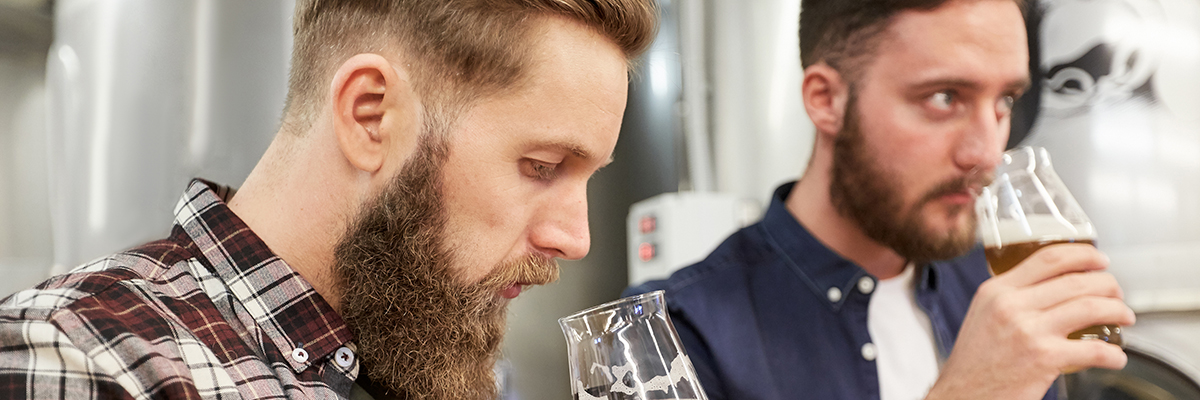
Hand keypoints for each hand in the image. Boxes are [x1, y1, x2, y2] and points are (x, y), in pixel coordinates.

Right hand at [925, 244, 1135, 399]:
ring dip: (1118, 311)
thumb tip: (1053, 284)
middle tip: (1116, 293)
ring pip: (1090, 307)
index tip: (1099, 260)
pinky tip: (1115, 357)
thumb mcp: (984, 313)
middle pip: (1076, 280)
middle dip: (1108, 284)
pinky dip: (1114, 355)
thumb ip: (1011, 296)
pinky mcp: (1043, 359)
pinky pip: (1093, 351)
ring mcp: (1028, 331)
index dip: (1083, 254)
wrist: (962, 394)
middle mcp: (1012, 306)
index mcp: (997, 290)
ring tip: (1124, 317)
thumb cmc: (975, 360)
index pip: (1048, 258)